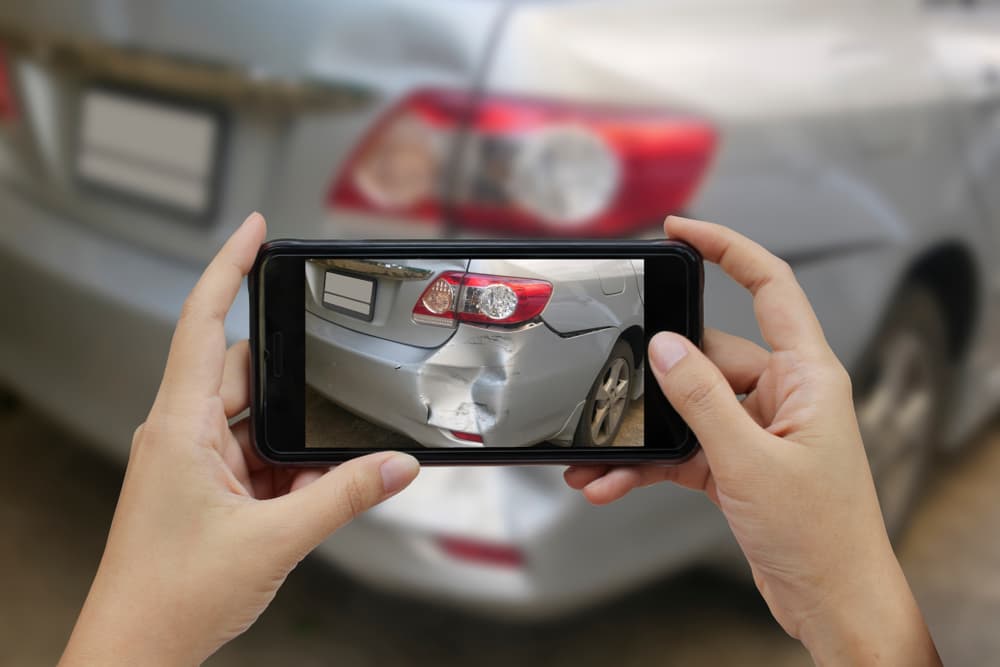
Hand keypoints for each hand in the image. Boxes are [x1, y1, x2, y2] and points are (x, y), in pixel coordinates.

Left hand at [59, 213, 419, 665]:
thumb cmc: (171, 596)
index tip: (255, 231)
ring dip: (292, 440)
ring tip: (312, 476)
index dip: (228, 268)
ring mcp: (191, 461)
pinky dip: (287, 471)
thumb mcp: (276, 539)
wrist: (137, 651)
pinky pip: (256, 457)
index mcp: (178, 427)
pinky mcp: (205, 487)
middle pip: (244, 372)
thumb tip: (396, 465)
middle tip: (330, 393)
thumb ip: (345, 496)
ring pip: (255, 421)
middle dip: (292, 384)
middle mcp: (180, 434)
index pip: (201, 323)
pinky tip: (306, 496)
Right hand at [565, 217, 938, 665]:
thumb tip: (665, 347)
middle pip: (707, 356)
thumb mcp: (749, 460)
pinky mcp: (737, 461)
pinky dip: (648, 464)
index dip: (727, 248)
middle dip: (653, 377)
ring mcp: (758, 428)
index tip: (680, 230)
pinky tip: (612, 481)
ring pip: (687, 408)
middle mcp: (783, 394)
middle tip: (607, 385)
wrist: (831, 601)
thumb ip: (702, 399)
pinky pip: (683, 447)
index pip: (771, 286)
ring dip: (643, 433)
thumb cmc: (821, 536)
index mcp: (807, 376)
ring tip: (596, 458)